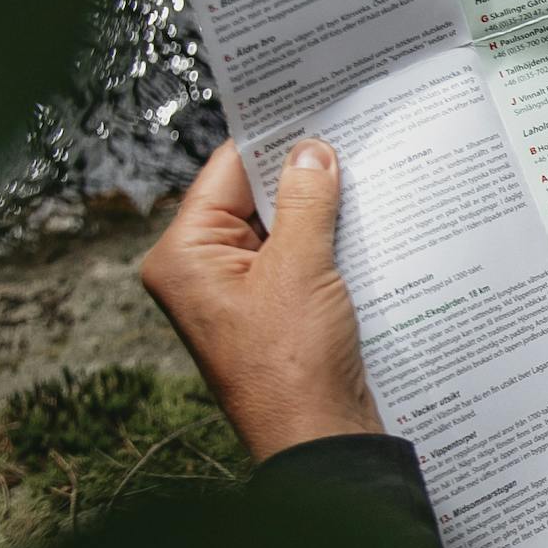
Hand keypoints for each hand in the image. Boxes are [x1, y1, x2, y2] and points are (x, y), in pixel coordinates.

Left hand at [137, 140, 387, 460]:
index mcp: (183, 256)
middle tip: (348, 136)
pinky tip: (363, 224)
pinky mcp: (271, 314)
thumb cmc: (292, 369)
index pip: (224, 172)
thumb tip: (312, 152)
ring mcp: (237, 295)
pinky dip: (326, 244)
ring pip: (280, 229)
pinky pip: (296, 261)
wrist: (318, 441)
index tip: (309, 106)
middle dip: (300, 175)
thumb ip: (306, 202)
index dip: (270, 139)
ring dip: (319, 211)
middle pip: (252, 198)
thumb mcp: (301, 268)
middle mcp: (201, 273)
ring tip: (364, 177)